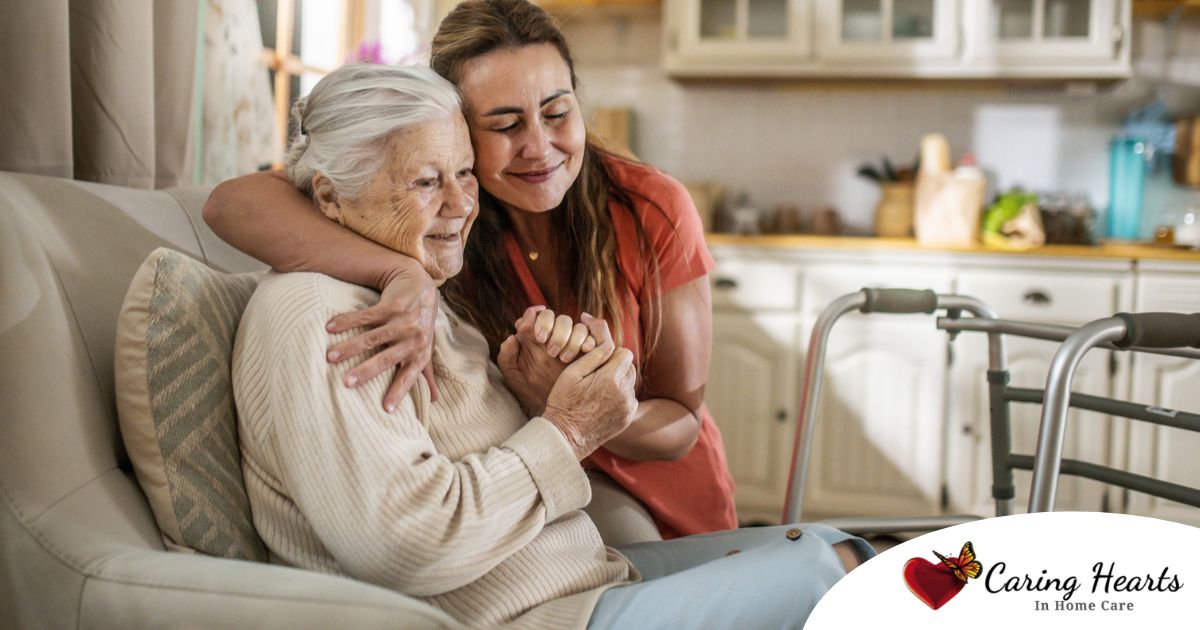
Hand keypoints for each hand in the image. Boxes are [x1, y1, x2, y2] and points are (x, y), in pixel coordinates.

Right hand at [325, 263, 439, 410]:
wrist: (420, 285)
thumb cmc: (421, 324)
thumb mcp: (426, 348)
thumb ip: (427, 374)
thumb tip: (435, 400)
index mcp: (420, 354)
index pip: (408, 376)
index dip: (398, 392)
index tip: (386, 409)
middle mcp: (414, 339)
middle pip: (386, 359)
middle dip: (366, 372)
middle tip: (346, 383)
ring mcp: (403, 321)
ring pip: (372, 338)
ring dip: (349, 347)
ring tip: (329, 357)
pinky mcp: (391, 306)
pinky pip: (366, 316)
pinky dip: (347, 321)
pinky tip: (330, 327)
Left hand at [497, 307, 596, 414]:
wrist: (553, 411)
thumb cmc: (531, 393)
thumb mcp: (514, 378)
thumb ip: (506, 358)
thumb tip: (512, 337)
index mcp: (534, 338)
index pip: (535, 316)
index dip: (537, 320)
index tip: (538, 337)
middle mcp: (553, 335)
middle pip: (556, 316)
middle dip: (555, 329)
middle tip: (551, 350)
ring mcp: (572, 341)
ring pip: (575, 325)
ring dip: (571, 338)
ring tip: (565, 358)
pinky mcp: (588, 349)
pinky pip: (591, 336)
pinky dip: (588, 341)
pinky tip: (584, 351)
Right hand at [540, 314, 638, 460]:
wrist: (565, 437)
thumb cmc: (564, 402)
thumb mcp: (572, 373)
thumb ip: (594, 355)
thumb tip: (608, 343)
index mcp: (611, 378)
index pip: (625, 353)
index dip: (612, 353)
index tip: (599, 359)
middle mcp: (624, 392)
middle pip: (629, 367)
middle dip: (616, 366)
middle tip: (597, 373)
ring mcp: (627, 407)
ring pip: (630, 383)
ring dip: (619, 381)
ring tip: (598, 388)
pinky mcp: (627, 418)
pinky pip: (630, 399)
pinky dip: (620, 396)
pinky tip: (602, 401)